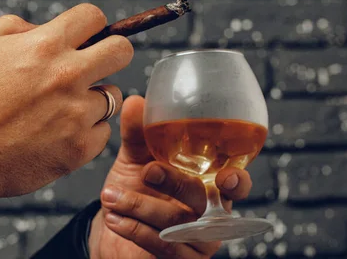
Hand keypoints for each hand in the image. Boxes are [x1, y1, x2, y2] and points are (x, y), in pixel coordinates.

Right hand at [0, 4, 133, 207]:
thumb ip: (16, 26)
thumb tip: (44, 29)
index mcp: (44, 46)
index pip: (94, 17)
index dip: (90, 24)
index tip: (85, 36)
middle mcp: (67, 76)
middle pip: (122, 52)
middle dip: (111, 53)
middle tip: (94, 65)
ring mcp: (76, 114)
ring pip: (112, 96)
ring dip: (93, 98)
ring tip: (62, 108)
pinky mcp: (79, 148)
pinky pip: (102, 131)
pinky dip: (86, 130)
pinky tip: (59, 132)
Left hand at [89, 96, 252, 258]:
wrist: (113, 227)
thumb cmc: (136, 189)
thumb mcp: (135, 159)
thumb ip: (138, 133)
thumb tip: (135, 102)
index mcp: (209, 185)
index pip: (236, 184)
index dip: (236, 181)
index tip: (224, 176)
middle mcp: (210, 214)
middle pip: (204, 201)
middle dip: (175, 183)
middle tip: (147, 171)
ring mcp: (198, 241)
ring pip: (178, 225)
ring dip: (141, 206)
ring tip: (110, 195)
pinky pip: (162, 245)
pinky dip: (134, 229)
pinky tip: (113, 217)